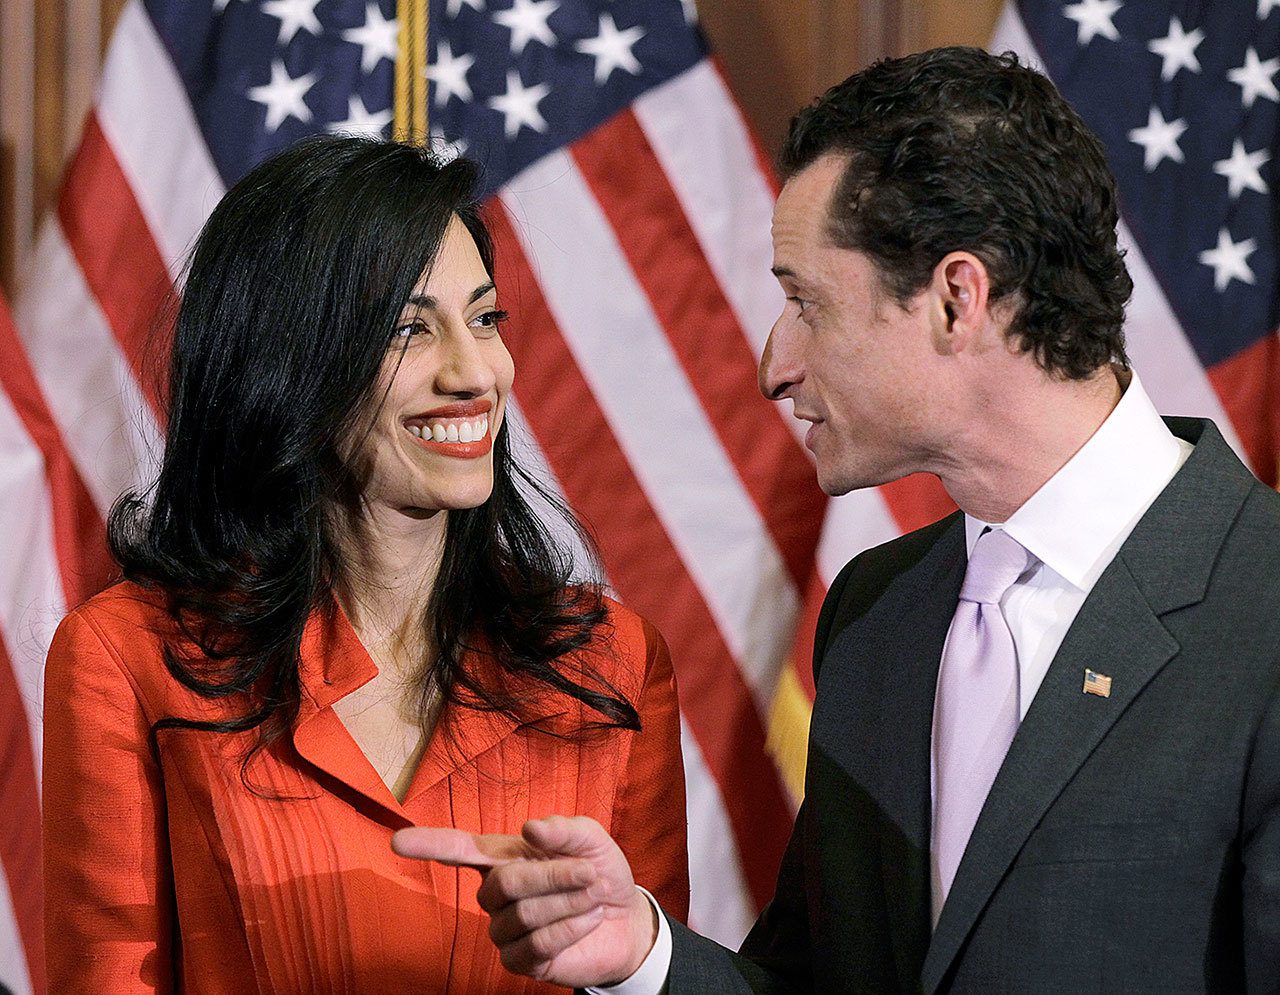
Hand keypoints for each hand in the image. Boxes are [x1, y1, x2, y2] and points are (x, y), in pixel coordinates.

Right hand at [392, 815, 657, 987]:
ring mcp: (504, 929)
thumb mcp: (591, 840)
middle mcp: (495, 893)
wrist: (624, 918)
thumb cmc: (598, 871)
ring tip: (593, 895)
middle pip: (503, 883)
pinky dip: (569, 929)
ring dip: (567, 902)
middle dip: (551, 876)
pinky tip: (588, 919)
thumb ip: (564, 829)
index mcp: (504, 856)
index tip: (398, 842)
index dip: (429, 845)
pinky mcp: (520, 961)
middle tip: (589, 873)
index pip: (457, 849)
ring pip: (522, 915)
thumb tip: (530, 827)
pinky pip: (535, 945)